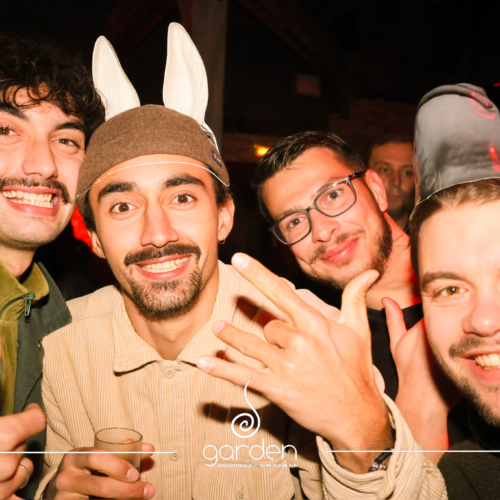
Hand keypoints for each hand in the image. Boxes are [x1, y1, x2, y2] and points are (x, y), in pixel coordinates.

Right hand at [0, 380, 44, 499]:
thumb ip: (2, 410)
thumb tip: (13, 380)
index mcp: (1, 435)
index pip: (35, 420)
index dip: (31, 415)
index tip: (29, 413)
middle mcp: (4, 464)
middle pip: (25, 448)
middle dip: (15, 445)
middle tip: (0, 444)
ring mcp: (0, 490)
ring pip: (23, 473)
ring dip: (13, 470)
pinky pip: (18, 499)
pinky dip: (12, 493)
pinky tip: (6, 486)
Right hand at [46, 444, 155, 499]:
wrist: (57, 492)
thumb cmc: (86, 471)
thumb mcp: (100, 459)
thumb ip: (124, 453)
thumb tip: (150, 448)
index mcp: (76, 456)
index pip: (96, 457)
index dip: (117, 466)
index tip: (136, 474)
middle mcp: (66, 476)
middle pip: (99, 485)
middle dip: (126, 489)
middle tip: (147, 491)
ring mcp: (63, 496)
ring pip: (96, 499)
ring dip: (123, 498)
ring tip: (142, 498)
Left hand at [197, 253, 392, 473]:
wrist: (357, 415)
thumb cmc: (356, 369)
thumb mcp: (358, 331)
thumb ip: (354, 298)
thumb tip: (369, 273)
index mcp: (314, 324)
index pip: (280, 292)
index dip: (257, 273)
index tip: (238, 257)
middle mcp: (298, 341)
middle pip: (267, 325)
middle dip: (270, 331)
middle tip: (282, 343)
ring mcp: (286, 366)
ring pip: (250, 344)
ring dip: (230, 336)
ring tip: (218, 328)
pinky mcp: (276, 389)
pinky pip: (243, 376)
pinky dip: (222, 369)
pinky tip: (204, 363)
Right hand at [384, 297, 461, 461]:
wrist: (424, 399)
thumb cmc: (409, 373)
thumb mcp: (397, 343)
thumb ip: (393, 319)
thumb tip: (387, 300)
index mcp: (425, 325)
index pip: (436, 309)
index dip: (435, 312)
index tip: (433, 320)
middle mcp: (443, 331)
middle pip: (450, 318)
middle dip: (449, 322)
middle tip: (446, 335)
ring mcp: (458, 344)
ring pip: (463, 330)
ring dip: (461, 335)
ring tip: (457, 346)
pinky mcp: (471, 356)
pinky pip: (474, 345)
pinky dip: (471, 347)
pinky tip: (466, 356)